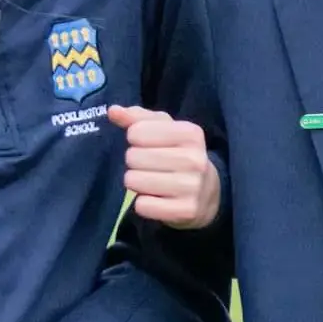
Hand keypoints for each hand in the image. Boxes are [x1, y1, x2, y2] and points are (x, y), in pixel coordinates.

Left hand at [108, 106, 220, 228]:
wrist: (208, 194)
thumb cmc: (179, 155)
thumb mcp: (165, 131)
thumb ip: (137, 118)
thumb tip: (113, 111)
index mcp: (191, 133)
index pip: (137, 132)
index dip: (136, 140)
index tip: (150, 146)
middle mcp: (195, 159)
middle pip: (133, 157)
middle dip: (135, 163)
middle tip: (150, 167)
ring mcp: (192, 186)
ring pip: (134, 181)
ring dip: (137, 183)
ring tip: (152, 183)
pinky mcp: (186, 210)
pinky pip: (143, 205)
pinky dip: (144, 204)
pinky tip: (158, 200)